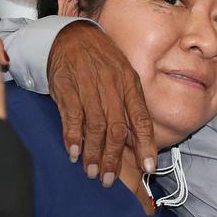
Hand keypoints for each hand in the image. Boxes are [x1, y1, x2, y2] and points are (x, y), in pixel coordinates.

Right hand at [49, 21, 155, 182]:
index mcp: (130, 84)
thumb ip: (130, 108)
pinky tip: (73, 153)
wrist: (73, 36)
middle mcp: (112, 86)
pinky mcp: (67, 88)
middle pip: (118, 128)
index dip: (146, 145)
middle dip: (115, 157)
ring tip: (92, 173)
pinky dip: (73, 136)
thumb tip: (138, 142)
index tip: (149, 168)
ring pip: (95, 126)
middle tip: (110, 180)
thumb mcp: (123, 77)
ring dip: (94, 152)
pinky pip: (72, 116)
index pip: (141, 119)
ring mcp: (89, 87)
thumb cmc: (103, 61)